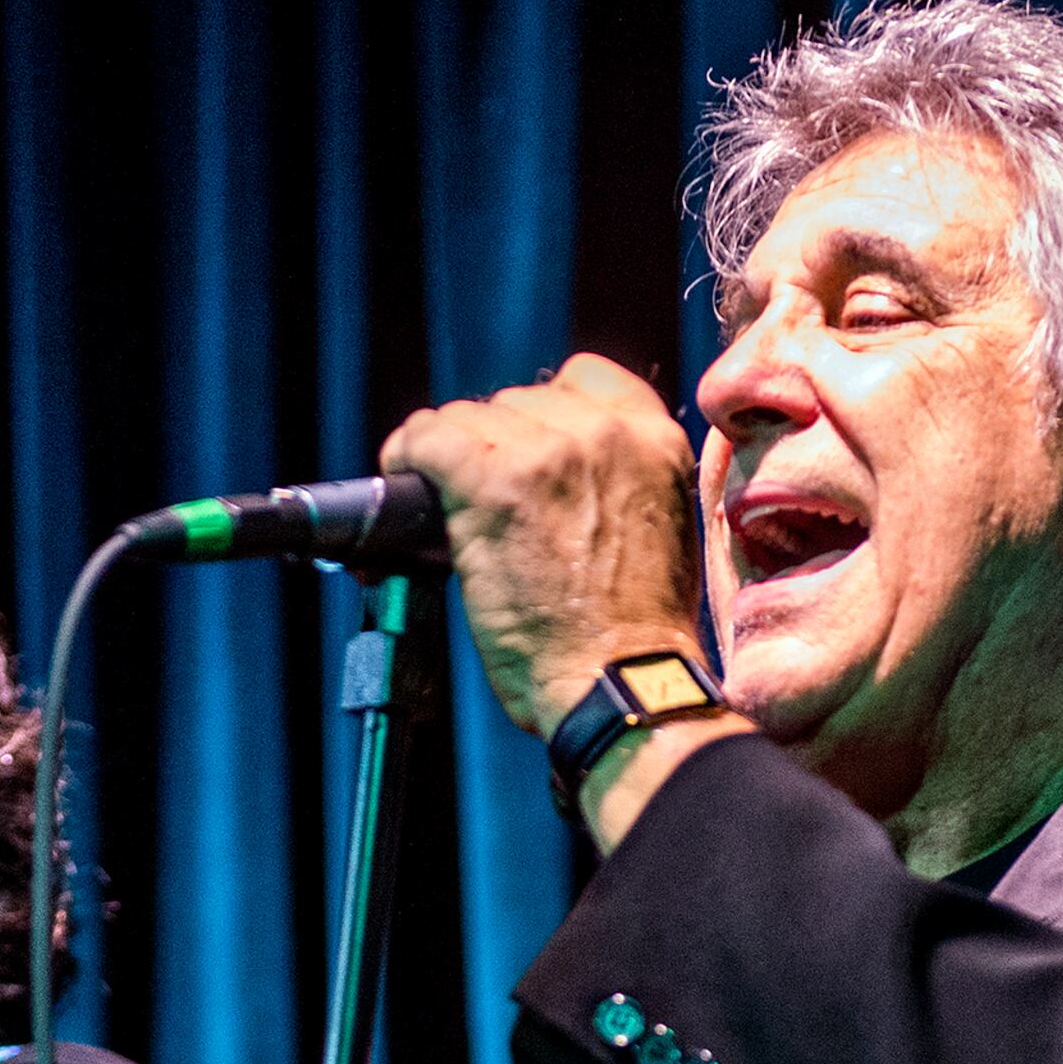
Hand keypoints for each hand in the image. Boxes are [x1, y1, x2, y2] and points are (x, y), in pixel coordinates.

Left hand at [379, 352, 710, 741]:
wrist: (622, 684)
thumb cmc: (636, 639)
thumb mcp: (659, 531)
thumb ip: (620, 486)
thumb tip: (556, 481)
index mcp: (656, 440)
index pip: (582, 379)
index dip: (538, 415)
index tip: (517, 450)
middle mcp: (606, 432)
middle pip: (514, 403)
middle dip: (490, 447)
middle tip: (474, 504)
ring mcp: (548, 452)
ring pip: (466, 419)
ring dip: (447, 458)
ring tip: (439, 506)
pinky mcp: (492, 482)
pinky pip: (427, 440)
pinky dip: (406, 457)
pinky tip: (403, 480)